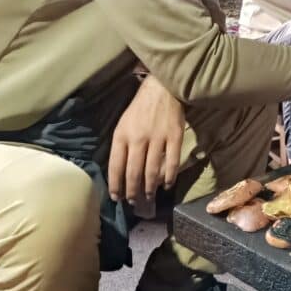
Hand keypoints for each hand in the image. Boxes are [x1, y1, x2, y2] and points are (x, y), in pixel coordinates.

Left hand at [108, 74, 184, 205]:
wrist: (162, 88)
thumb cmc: (140, 108)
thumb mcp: (123, 124)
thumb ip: (122, 145)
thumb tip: (121, 171)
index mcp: (122, 134)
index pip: (116, 166)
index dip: (115, 185)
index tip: (116, 197)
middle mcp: (138, 138)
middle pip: (134, 172)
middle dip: (132, 191)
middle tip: (132, 202)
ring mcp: (158, 138)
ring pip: (152, 171)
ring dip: (149, 188)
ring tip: (148, 197)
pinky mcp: (175, 137)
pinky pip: (172, 162)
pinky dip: (170, 177)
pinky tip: (167, 185)